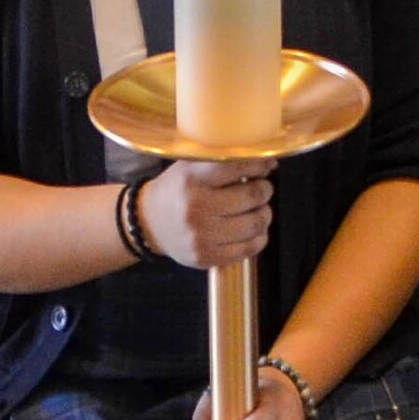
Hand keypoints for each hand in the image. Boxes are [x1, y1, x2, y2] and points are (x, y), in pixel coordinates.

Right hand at [142, 157, 274, 269]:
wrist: (149, 223)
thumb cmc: (176, 190)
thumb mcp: (190, 167)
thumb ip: (224, 161)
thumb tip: (269, 164)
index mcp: (191, 180)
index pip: (237, 167)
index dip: (259, 166)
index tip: (267, 166)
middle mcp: (196, 208)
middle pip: (252, 196)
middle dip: (264, 190)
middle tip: (261, 188)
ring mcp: (201, 236)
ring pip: (255, 223)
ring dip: (264, 214)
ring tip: (257, 209)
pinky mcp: (206, 258)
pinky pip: (248, 249)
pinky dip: (259, 237)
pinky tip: (252, 229)